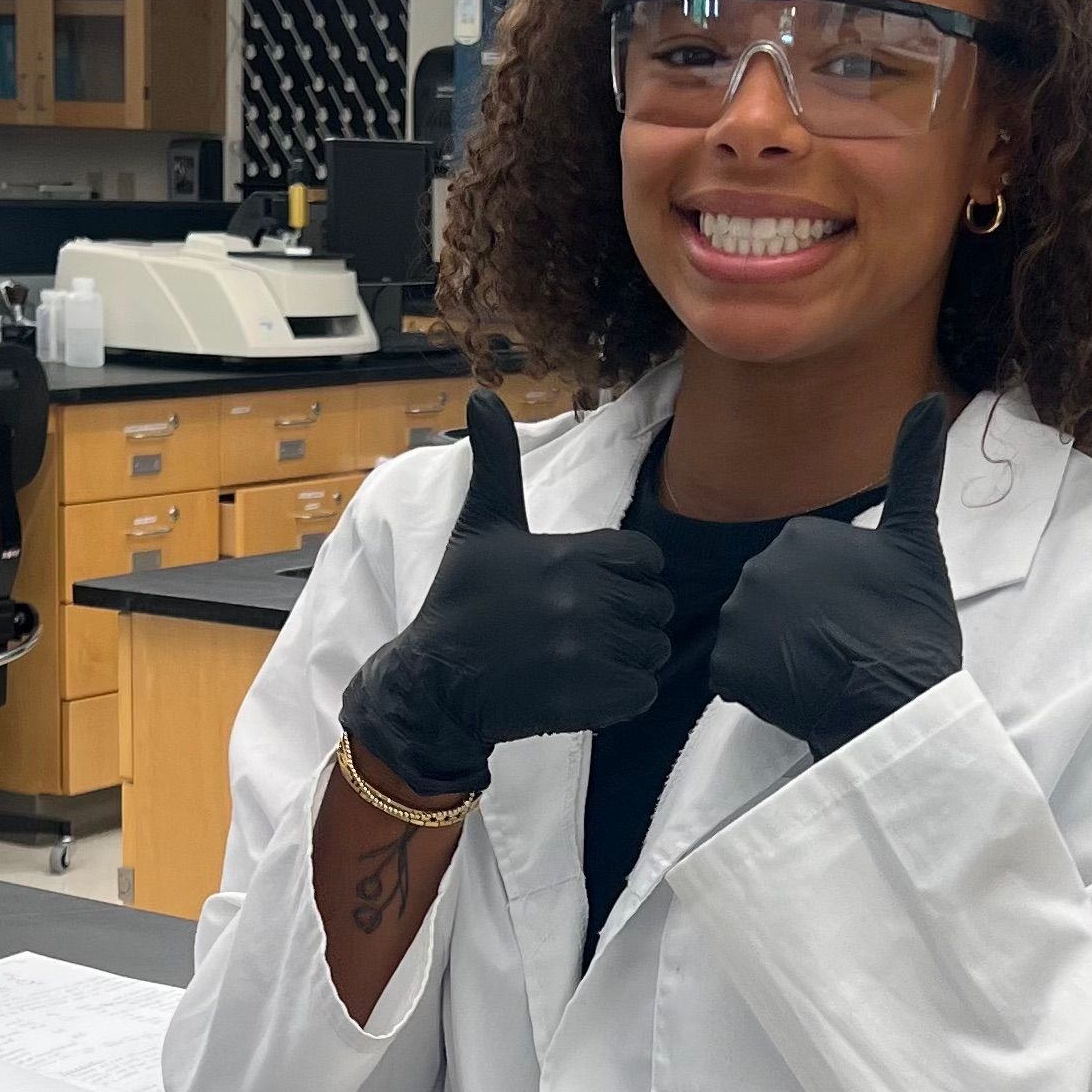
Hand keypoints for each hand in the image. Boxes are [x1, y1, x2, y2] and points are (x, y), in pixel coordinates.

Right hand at [341, 390, 672, 795]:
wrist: (435, 680)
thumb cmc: (462, 599)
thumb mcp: (483, 523)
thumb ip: (497, 459)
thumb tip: (482, 393)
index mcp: (570, 552)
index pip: (646, 558)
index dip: (628, 574)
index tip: (595, 586)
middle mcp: (584, 599)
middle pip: (656, 605)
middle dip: (630, 617)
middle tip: (586, 628)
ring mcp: (589, 651)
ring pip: (654, 649)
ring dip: (630, 656)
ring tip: (587, 657)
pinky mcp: (591, 698)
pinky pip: (643, 691)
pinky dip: (624, 693)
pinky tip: (587, 686)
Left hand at [710, 395, 961, 757]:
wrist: (898, 699)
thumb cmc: (913, 625)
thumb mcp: (917, 540)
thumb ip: (915, 468)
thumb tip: (926, 401)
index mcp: (800, 534)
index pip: (807, 569)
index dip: (837, 598)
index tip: (864, 615)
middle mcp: (758, 567)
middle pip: (777, 599)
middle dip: (804, 623)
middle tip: (847, 643)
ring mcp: (738, 617)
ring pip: (755, 635)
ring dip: (782, 654)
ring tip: (826, 668)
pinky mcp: (726, 666)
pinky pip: (737, 674)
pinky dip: (762, 687)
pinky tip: (799, 690)